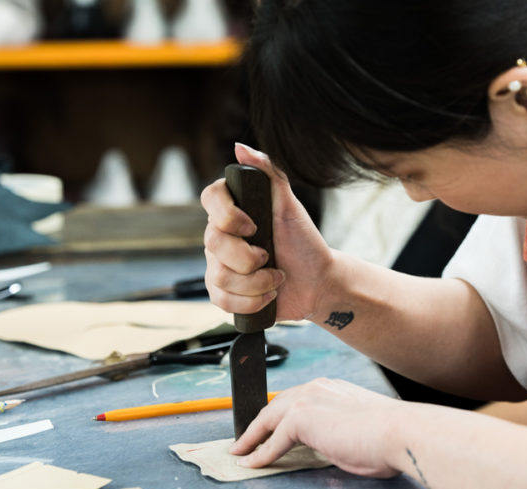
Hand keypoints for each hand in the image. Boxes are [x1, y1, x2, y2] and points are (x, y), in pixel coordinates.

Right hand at [201, 144, 333, 320]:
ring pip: (219, 276)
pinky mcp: (224, 294)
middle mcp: (220, 237)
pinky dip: (252, 302)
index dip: (228, 214)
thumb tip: (240, 148)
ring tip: (275, 278)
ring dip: (256, 282)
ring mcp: (218, 266)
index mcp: (233, 211)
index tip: (254, 226)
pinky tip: (268, 295)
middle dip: (249, 257)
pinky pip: (222, 301)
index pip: (209, 198)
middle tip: (270, 256)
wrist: (317, 282)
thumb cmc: (304, 242)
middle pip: (212, 244)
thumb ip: (268, 173)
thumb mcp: (290, 205)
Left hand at [229, 378, 402, 477]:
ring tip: (240, 451)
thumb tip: (328, 447)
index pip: (296, 400)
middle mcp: (317, 388)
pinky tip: (252, 462)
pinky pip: (273, 440)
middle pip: (276, 406)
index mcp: (332, 388)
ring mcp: (307, 400)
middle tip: (245, 439)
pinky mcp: (300, 418)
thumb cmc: (388, 437)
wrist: (399, 432)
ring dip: (252, 437)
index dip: (278, 416)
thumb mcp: (357, 430)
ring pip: (269, 418)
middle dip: (259, 424)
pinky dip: (261, 453)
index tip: (268, 428)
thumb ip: (335, 433)